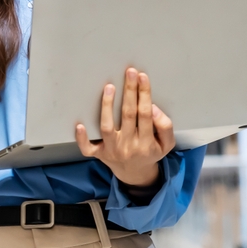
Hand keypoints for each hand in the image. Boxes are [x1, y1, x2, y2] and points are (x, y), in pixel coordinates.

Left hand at [75, 68, 175, 186]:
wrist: (135, 175)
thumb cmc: (150, 153)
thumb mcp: (167, 144)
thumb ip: (165, 126)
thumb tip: (153, 108)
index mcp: (146, 143)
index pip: (145, 114)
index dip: (144, 94)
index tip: (143, 77)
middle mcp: (128, 146)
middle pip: (128, 115)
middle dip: (130, 91)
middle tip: (130, 72)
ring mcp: (111, 150)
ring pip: (107, 127)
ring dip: (107, 106)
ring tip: (109, 86)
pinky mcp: (98, 154)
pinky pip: (87, 148)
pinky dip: (82, 138)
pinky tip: (79, 124)